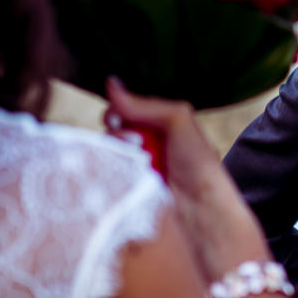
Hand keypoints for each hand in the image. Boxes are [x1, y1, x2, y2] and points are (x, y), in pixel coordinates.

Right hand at [103, 77, 269, 279]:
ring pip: (100, 156)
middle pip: (106, 134)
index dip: (117, 114)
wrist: (201, 213)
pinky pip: (95, 180)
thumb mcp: (180, 122)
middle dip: (115, 134)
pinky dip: (105, 175)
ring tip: (135, 162)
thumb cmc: (198, 166)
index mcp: (154, 134)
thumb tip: (111, 84)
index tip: (120, 119)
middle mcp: (138, 154)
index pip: (120, 115)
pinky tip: (121, 178)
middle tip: (134, 143)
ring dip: (112, 155)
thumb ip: (146, 105)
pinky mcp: (116, 199)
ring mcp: (127, 176)